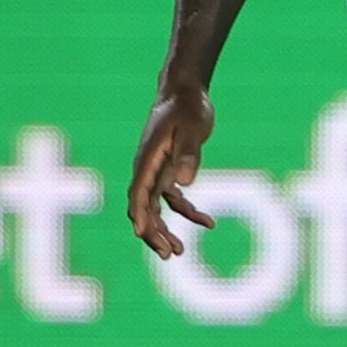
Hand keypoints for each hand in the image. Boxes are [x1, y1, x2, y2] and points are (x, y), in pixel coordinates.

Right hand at [126, 85, 216, 256]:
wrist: (186, 92)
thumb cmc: (187, 108)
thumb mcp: (192, 129)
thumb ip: (188, 154)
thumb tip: (184, 183)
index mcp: (148, 159)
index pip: (137, 193)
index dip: (139, 215)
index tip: (142, 234)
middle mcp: (148, 169)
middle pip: (143, 207)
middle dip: (153, 232)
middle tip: (169, 253)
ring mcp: (157, 172)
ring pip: (154, 208)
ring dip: (164, 229)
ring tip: (179, 251)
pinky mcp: (169, 172)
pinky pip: (173, 199)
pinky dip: (188, 212)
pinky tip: (209, 223)